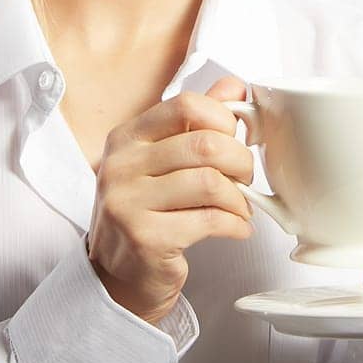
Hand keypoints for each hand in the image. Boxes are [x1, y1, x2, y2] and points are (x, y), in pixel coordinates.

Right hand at [86, 77, 255, 325]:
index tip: (235, 138)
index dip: (223, 119)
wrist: (118, 276)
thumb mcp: (163, 160)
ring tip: (240, 207)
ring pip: (211, 182)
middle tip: (244, 179)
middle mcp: (121, 166)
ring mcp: (129, 202)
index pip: (186, 104)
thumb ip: (197, 122)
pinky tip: (236, 228)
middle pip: (205, 144)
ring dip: (239, 198)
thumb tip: (235, 86)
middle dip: (240, 161)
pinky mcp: (146, 238)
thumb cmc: (147, 212)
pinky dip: (235, 224)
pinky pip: (210, 220)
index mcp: (126, 138)